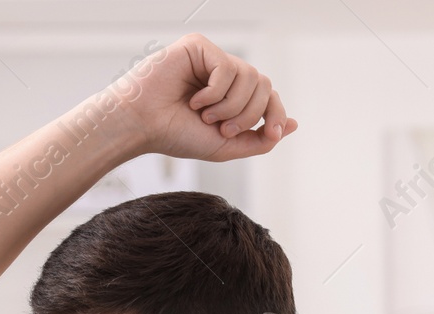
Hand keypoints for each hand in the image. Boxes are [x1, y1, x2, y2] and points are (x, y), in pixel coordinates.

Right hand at [113, 33, 296, 162]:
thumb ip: (259, 139)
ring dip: (230, 106)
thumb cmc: (175, 135)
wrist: (142, 127)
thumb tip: (291, 126)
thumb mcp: (225, 146)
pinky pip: (227, 68)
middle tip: (222, 128)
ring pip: (250, 77)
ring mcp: (212, 59)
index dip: (276, 113)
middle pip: (265, 85)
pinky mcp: (199, 47)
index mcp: (231, 95)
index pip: (269, 96)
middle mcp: (225, 74)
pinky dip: (214, 92)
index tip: (271, 133)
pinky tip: (194, 99)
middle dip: (249, 114)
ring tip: (204, 115)